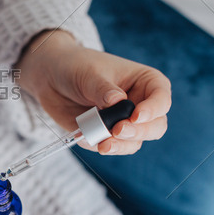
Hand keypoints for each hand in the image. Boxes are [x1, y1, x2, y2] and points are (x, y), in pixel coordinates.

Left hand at [16, 30, 171, 154]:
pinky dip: (100, 146)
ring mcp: (124, 122)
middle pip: (155, 127)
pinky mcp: (107, 135)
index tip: (136, 116)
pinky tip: (85, 137)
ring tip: (103, 143)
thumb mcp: (90, 73)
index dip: (153, 109)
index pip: (161, 98)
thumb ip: (103, 89)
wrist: (52, 78)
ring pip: (135, 142)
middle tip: (117, 130)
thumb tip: (117, 101)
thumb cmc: (77, 66)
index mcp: (145, 82)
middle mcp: (140, 104)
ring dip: (120, 145)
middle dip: (138, 132)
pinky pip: (111, 147)